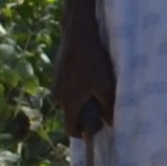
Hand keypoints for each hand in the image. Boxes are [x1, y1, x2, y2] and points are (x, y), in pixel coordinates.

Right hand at [51, 0, 115, 136]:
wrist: (78, 33)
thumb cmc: (94, 60)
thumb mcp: (106, 85)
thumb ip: (108, 107)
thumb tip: (111, 123)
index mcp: (68, 102)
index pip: (71, 130)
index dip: (84, 132)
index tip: (98, 124)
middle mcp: (58, 96)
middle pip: (72, 114)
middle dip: (86, 112)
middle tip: (102, 98)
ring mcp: (55, 84)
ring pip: (70, 100)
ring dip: (83, 98)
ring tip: (97, 83)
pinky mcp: (57, 74)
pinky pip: (68, 89)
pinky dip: (78, 87)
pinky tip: (89, 73)